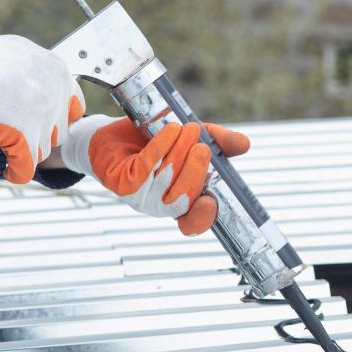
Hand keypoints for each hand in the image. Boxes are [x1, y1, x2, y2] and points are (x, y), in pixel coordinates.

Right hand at [0, 35, 84, 183]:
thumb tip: (38, 84)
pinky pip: (27, 168)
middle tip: (20, 134)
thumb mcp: (22, 53)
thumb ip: (38, 72)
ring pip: (43, 151)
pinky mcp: (24, 138)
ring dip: (26, 151)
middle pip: (58, 132)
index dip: (57, 118)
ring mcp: (42, 118)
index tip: (41, 122)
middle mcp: (56, 96)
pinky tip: (9, 171)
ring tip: (8, 146)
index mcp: (59, 73)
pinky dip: (17, 173)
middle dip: (40, 135)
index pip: (74, 108)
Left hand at [63, 115, 249, 235]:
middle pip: (182, 200)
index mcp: (180, 199)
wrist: (108, 135)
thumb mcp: (190, 137)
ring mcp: (140, 197)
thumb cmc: (149, 140)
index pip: (193, 221)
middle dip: (195, 171)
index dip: (202, 218)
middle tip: (202, 145)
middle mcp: (161, 204)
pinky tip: (168, 131)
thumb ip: (217, 141)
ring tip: (186, 129)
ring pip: (165, 182)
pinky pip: (145, 169)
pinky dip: (160, 148)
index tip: (210, 204)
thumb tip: (244, 144)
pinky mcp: (122, 183)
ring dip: (178, 152)